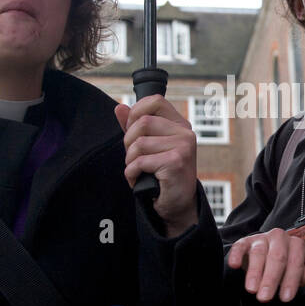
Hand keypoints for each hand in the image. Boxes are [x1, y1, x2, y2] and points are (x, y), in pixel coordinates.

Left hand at [115, 95, 198, 235]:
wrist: (177, 205)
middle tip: (133, 158)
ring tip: (138, 171)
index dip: (136, 113)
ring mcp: (183, 147)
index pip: (155, 101)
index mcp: (179, 124)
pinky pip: (141, 161)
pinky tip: (139, 180)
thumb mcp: (148, 147)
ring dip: (130, 161)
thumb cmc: (162, 175)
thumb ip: (134, 127)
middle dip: (129, 142)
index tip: (132, 131)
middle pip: (143, 122)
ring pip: (139, 143)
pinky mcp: (176, 162)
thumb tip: (119, 108)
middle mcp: (185, 133)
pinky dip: (132, 173)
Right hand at [226, 228, 304, 302]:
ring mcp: (261, 238)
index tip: (285, 298)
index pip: (296, 262)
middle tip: (265, 297)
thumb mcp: (300, 272)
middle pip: (277, 257)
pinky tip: (234, 265)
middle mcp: (280, 238)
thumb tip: (302, 279)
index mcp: (296, 245)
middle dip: (271, 279)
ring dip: (254, 272)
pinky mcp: (245, 242)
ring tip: (252, 289)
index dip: (291, 280)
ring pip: (258, 253)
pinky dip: (236, 255)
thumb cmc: (287, 266)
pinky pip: (240, 246)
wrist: (269, 255)